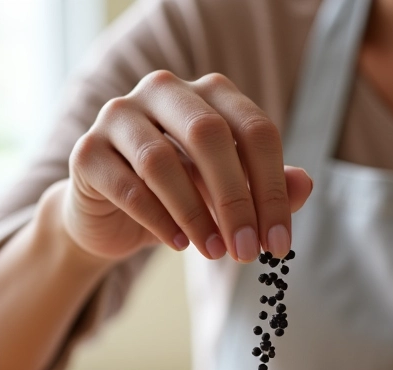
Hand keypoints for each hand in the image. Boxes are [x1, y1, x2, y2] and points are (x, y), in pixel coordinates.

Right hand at [62, 70, 312, 263]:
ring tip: (214, 253)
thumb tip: (305, 186)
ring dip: (195, 214)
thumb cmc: (178, 199)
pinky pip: (127, 185)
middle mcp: (162, 92)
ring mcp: (119, 116)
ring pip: (161, 161)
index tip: (280, 244)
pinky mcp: (87, 152)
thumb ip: (265, 189)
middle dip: (236, 201)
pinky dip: (158, 220)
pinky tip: (178, 245)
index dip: (273, 190)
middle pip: (209, 135)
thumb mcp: (226, 196)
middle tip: (249, 252)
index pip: (254, 130)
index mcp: (207, 95)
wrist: (110, 216)